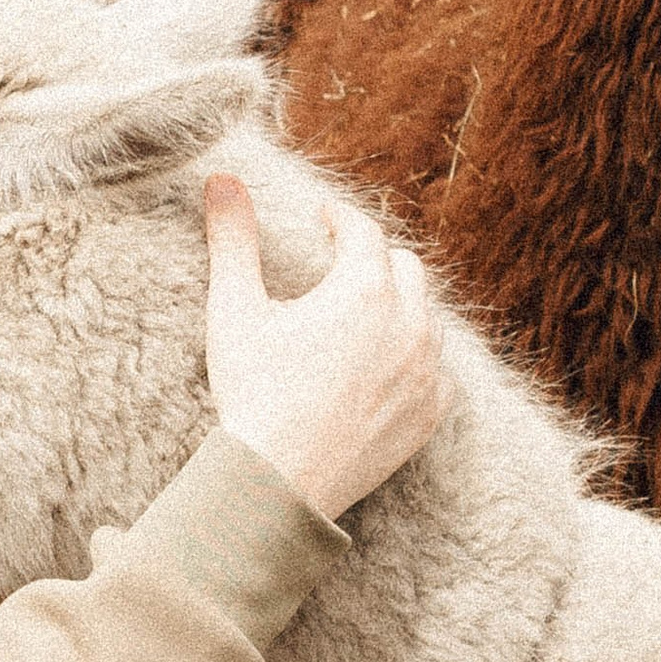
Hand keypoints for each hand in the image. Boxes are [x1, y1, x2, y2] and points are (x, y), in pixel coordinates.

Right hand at [203, 174, 445, 521]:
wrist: (278, 481)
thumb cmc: (252, 393)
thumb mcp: (234, 310)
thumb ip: (233, 240)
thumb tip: (221, 179)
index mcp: (364, 288)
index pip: (362, 230)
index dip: (340, 217)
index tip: (323, 218)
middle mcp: (408, 322)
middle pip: (404, 266)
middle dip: (374, 259)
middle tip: (342, 265)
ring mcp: (426, 371)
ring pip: (426, 317)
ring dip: (399, 307)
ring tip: (363, 314)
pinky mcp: (430, 414)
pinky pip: (439, 372)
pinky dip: (418, 361)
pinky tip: (390, 367)